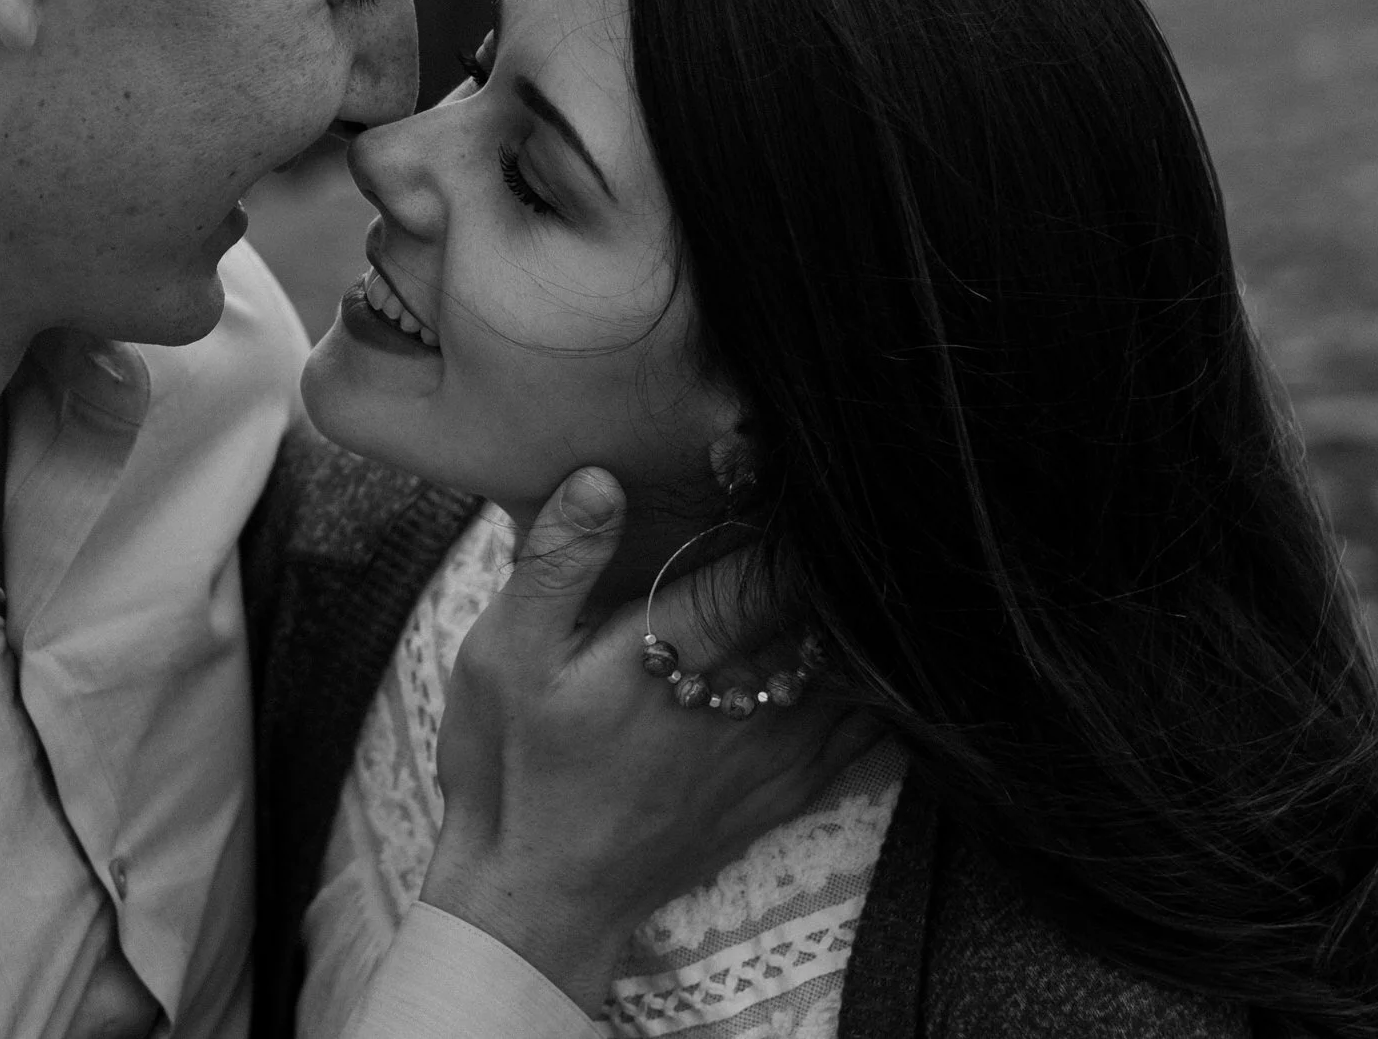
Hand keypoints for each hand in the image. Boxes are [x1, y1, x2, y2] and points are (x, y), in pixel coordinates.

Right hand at [417, 467, 883, 1012]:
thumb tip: (603, 477)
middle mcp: (736, 702)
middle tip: (839, 519)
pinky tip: (875, 665)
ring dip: (856, 626)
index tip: (794, 480)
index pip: (766, 569)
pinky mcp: (774, 800)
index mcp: (671, 652)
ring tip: (861, 579)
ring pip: (847, 676)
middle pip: (821, 617)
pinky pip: (856, 741)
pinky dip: (875, 697)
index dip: (788, 521)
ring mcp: (763, 757)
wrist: (535, 900)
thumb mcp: (502, 653)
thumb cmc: (510, 767)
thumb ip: (557, 562)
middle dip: (831, 568)